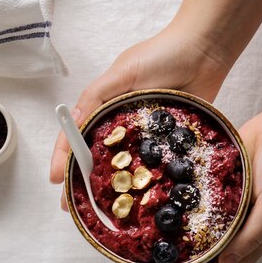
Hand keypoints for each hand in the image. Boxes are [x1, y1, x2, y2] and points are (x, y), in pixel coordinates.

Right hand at [50, 27, 231, 207]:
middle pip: (95, 156)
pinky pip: (152, 165)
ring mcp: (143, 135)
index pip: (76, 135)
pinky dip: (143, 181)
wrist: (204, 50)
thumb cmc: (161, 55)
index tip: (57, 180)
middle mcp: (119, 124)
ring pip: (122, 165)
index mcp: (103, 107)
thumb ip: (96, 96)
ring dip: (110, 187)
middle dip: (81, 181)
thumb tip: (72, 122)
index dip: (64, 157)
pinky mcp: (167, 142)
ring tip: (100, 211)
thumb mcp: (122, 72)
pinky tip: (137, 199)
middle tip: (73, 206)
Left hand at [146, 106, 261, 262]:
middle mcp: (239, 227)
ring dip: (173, 244)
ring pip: (196, 233)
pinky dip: (177, 213)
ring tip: (147, 253)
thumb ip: (252, 235)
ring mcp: (228, 207)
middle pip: (204, 255)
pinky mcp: (218, 187)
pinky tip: (157, 216)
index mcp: (256, 237)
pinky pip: (194, 206)